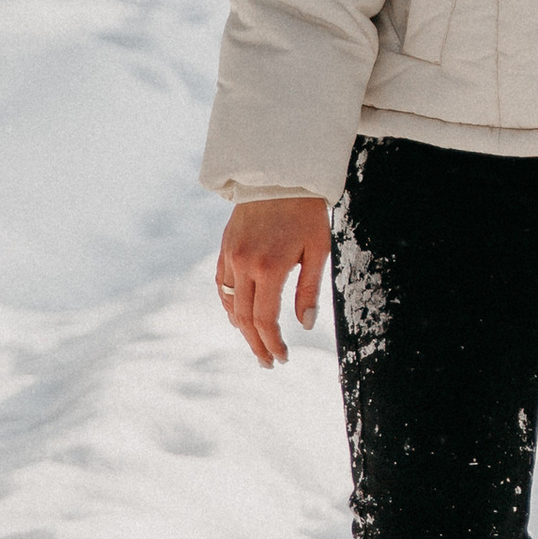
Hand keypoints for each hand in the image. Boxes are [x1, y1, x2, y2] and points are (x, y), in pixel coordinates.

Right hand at [216, 195, 331, 364]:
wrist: (281, 175)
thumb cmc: (306, 212)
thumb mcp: (317, 250)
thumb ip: (309, 290)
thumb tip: (306, 324)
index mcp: (269, 267)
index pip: (265, 319)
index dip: (272, 343)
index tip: (282, 358)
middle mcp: (244, 264)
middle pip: (243, 318)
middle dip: (256, 344)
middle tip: (268, 362)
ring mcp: (230, 255)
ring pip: (229, 303)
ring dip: (241, 327)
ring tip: (257, 343)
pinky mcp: (224, 247)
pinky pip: (220, 284)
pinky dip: (228, 304)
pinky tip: (239, 315)